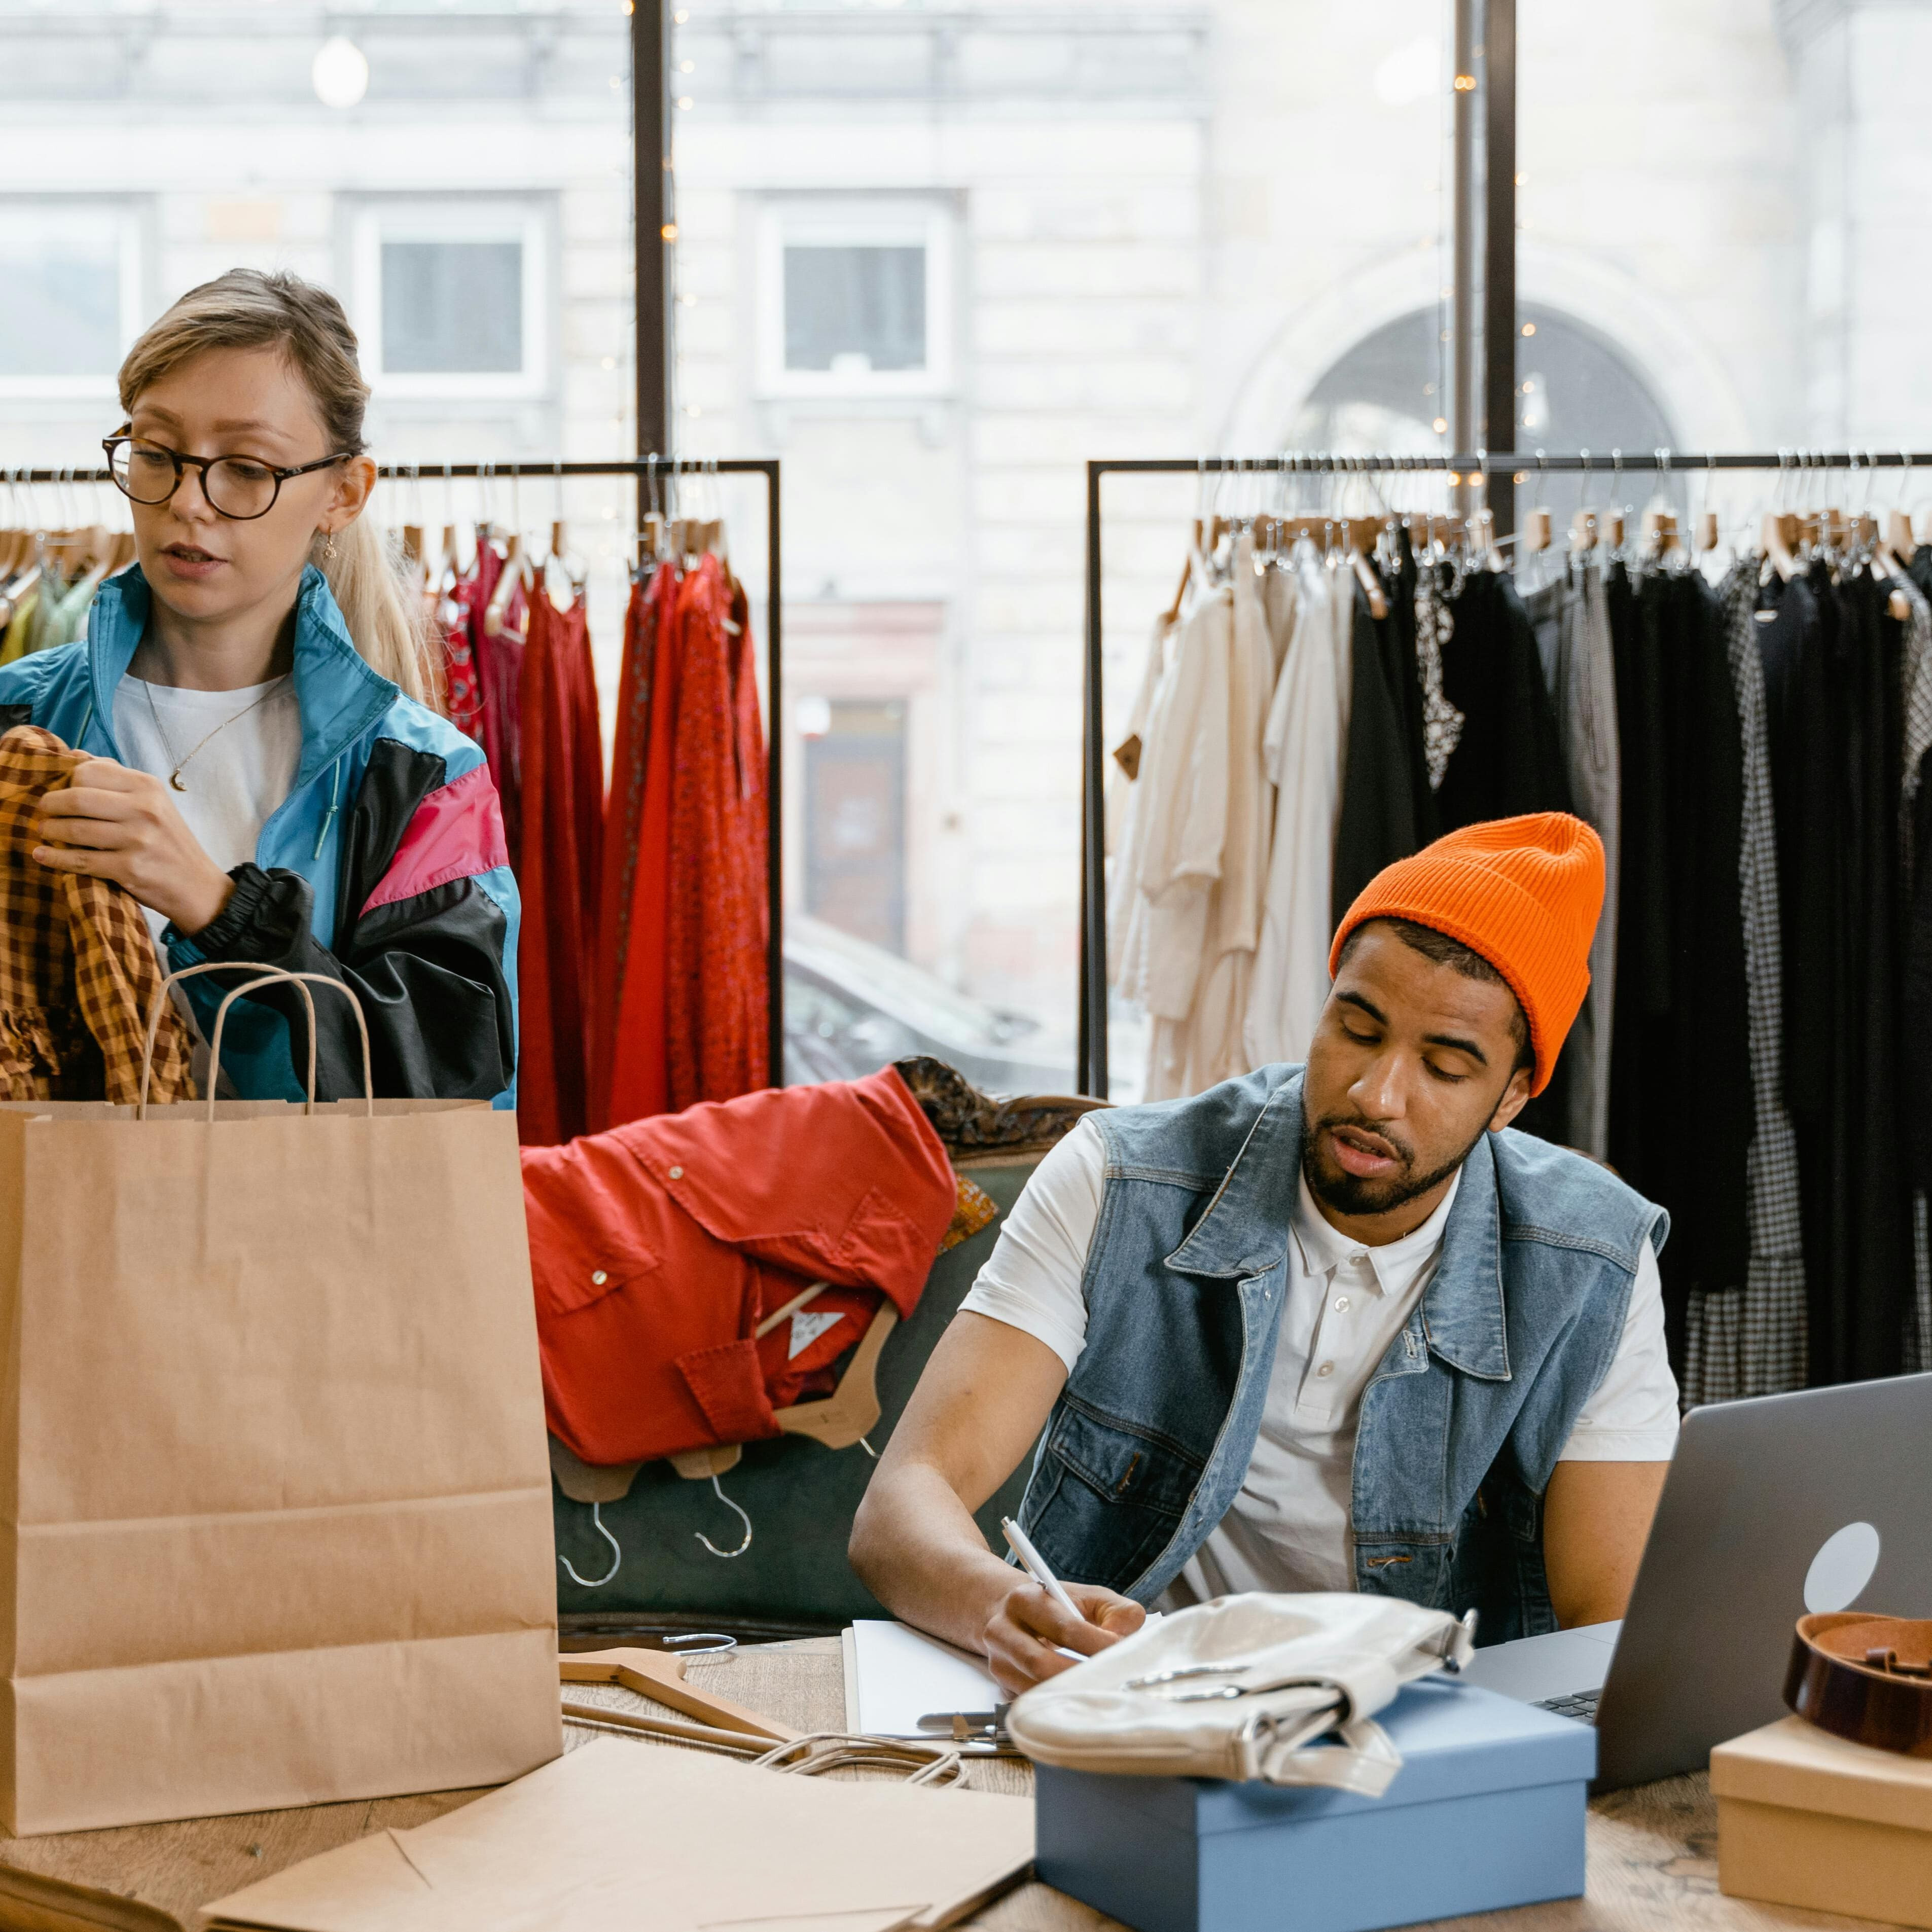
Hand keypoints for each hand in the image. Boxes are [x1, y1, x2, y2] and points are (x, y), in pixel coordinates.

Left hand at [34, 757, 234, 934]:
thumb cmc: (168, 841)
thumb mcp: (153, 802)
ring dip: (50, 830)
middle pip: (77, 797)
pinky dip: (55, 857)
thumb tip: (76, 756)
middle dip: (50, 804)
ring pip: (75, 829)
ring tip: (45, 831)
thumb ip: (117, 778)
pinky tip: (42, 855)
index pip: (90, 771)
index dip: (67, 780)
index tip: (61, 791)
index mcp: (148, 787)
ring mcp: (137, 840)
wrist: (197, 885)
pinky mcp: (129, 868)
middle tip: (44, 810)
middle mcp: (144, 809)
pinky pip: (80, 860)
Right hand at [981, 1578, 1145, 1693]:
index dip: (1098, 1645)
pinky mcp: (1001, 1686)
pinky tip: (1077, 1700)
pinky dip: (1057, 1706)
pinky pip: (1031, 1703)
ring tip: (1099, 1693)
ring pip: (1034, 1689)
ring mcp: (998, 1661)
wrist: (1008, 1611)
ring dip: (1069, 1695)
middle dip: (1081, 1677)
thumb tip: (1125, 1639)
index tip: (1123, 1655)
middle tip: (1112, 1682)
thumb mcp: (1089, 1597)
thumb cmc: (1056, 1606)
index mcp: (1026, 1599)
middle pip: (1043, 1664)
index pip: (1066, 1628)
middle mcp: (1002, 1630)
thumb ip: (1116, 1612)